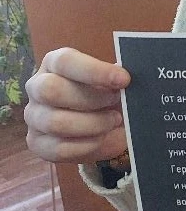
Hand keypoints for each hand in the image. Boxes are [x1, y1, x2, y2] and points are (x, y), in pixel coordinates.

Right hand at [25, 47, 130, 163]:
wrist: (97, 126)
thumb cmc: (103, 96)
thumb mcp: (111, 83)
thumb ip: (116, 79)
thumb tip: (126, 79)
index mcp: (55, 64)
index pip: (65, 61)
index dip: (95, 70)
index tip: (124, 80)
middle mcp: (37, 87)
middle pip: (52, 90)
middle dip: (91, 99)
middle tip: (116, 102)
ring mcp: (34, 117)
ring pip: (56, 122)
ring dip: (93, 124)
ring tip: (113, 121)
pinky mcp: (37, 143)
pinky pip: (59, 148)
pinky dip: (87, 145)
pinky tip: (102, 138)